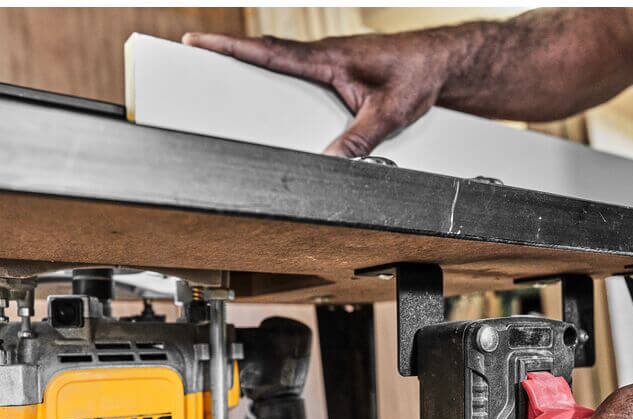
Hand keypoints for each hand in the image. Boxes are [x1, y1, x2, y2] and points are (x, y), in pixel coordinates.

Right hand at [182, 31, 454, 156]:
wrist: (442, 62)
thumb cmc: (418, 74)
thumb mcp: (389, 114)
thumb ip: (358, 140)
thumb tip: (331, 164)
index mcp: (328, 59)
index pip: (270, 52)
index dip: (230, 48)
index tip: (195, 42)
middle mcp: (324, 57)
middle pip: (265, 56)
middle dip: (226, 54)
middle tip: (190, 57)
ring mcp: (329, 62)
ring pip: (281, 64)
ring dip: (252, 66)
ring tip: (220, 78)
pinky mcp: (337, 71)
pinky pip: (299, 74)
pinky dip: (279, 78)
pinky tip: (275, 96)